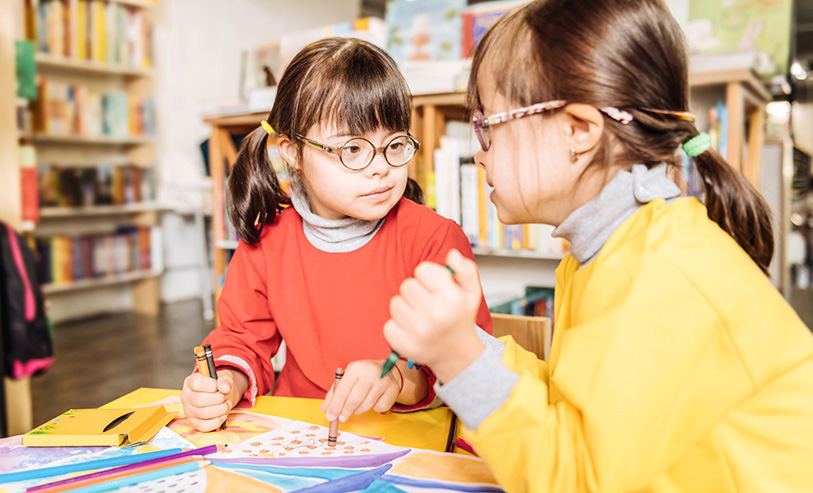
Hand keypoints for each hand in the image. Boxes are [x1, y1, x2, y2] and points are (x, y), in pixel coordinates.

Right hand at [181, 369, 245, 431]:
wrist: (220, 396)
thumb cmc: (219, 385)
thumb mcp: (224, 377)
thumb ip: (225, 380)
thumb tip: (225, 388)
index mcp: (190, 382)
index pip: (196, 383)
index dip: (211, 385)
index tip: (219, 386)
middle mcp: (186, 397)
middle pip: (200, 400)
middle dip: (218, 398)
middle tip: (225, 396)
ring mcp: (188, 411)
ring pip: (204, 413)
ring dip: (221, 409)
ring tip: (227, 404)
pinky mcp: (194, 422)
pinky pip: (204, 426)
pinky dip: (217, 422)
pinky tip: (224, 416)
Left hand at [320, 360, 400, 422]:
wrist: (388, 370)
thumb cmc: (363, 376)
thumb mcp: (347, 378)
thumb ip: (335, 393)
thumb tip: (325, 409)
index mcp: (356, 368)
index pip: (343, 390)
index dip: (335, 405)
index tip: (330, 416)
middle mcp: (371, 373)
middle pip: (355, 400)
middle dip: (345, 411)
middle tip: (341, 418)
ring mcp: (384, 381)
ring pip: (366, 406)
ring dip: (358, 410)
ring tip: (357, 406)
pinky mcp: (393, 391)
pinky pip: (379, 408)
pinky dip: (374, 408)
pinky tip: (373, 400)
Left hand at [384, 249, 484, 382]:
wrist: (456, 354)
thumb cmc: (460, 319)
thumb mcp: (471, 292)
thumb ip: (466, 270)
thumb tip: (452, 255)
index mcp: (452, 299)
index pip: (422, 270)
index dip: (428, 277)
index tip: (435, 288)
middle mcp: (434, 315)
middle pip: (407, 285)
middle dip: (416, 292)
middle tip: (428, 304)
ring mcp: (417, 331)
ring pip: (395, 303)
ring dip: (405, 307)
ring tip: (420, 316)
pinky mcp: (402, 344)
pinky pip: (388, 324)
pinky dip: (397, 326)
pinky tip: (412, 330)